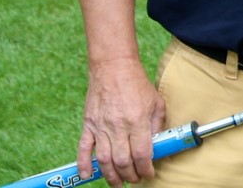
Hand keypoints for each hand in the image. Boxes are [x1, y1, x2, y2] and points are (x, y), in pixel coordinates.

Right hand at [77, 57, 166, 185]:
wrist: (113, 66)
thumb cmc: (137, 83)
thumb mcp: (156, 102)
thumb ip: (157, 125)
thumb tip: (159, 145)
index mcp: (137, 120)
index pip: (141, 154)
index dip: (145, 169)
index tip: (149, 174)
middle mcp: (118, 126)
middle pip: (123, 161)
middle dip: (130, 176)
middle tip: (135, 179)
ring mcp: (101, 126)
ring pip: (105, 160)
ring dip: (111, 176)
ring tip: (118, 183)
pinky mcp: (89, 124)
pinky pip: (83, 149)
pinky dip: (83, 165)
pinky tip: (87, 175)